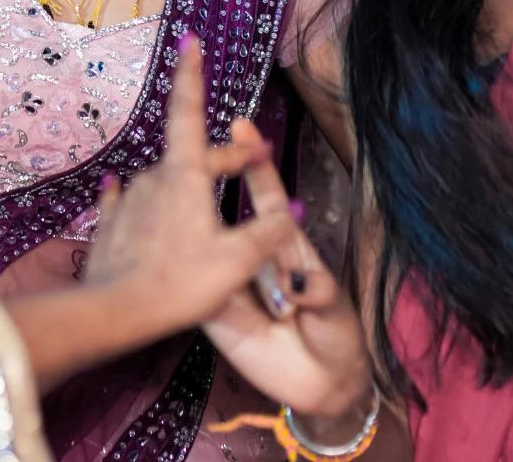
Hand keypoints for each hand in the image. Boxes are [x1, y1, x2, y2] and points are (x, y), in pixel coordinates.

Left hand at [81, 36, 299, 333]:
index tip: (190, 40)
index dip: (192, 74)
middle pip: (193, 155)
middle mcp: (154, 177)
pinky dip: (134, 194)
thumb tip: (294, 209)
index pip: (189, 112)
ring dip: (188, 186)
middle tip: (254, 164)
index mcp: (185, 175)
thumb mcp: (238, 261)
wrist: (114, 311)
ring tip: (207, 209)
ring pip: (165, 181)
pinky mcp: (110, 224)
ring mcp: (129, 200)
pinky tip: (121, 188)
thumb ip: (269, 232)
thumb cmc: (181, 283)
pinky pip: (125, 199)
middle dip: (225, 157)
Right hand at [198, 147, 374, 427]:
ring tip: (179, 196)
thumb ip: (317, 292)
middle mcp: (257, 261)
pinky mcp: (219, 318)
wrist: (326, 386)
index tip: (242, 126)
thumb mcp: (335, 308)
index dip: (256, 165)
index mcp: (289, 249)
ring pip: (212, 252)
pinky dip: (192, 278)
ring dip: (196, 227)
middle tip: (200, 148)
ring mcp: (235, 288)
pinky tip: (175, 258)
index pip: (270, 200)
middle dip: (216, 181)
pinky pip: (202, 294)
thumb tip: (294, 288)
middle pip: (233, 218)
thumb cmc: (338, 336)